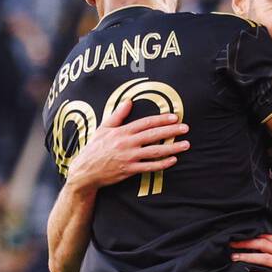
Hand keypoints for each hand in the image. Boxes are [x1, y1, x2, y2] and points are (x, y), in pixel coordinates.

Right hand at [67, 100, 189, 190]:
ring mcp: (129, 157)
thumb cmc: (95, 148)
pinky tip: (173, 160)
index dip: (162, 119)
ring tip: (185, 145)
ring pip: (155, 151)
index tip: (174, 117)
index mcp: (122, 131)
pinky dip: (162, 164)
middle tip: (186, 128)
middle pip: (153, 135)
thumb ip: (118, 115)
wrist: (86, 171)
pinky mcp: (130, 170)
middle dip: (171, 131)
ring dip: (172, 148)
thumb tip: (129, 101)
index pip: (146, 122)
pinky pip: (149, 167)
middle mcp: (127, 143)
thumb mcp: (104, 128)